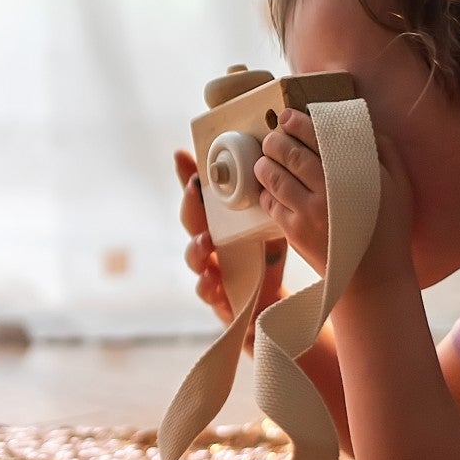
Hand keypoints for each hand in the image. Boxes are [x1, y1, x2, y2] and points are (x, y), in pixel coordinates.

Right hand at [175, 149, 286, 347]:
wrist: (276, 303)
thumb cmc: (267, 260)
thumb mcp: (269, 227)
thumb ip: (265, 203)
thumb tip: (275, 166)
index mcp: (220, 222)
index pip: (199, 196)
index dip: (188, 176)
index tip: (183, 155)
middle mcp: (209, 244)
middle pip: (191, 222)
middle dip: (190, 205)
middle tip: (195, 190)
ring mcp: (209, 269)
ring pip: (193, 257)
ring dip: (195, 248)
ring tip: (205, 242)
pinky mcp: (216, 297)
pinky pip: (205, 291)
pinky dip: (206, 286)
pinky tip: (212, 279)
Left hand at [254, 109, 413, 292]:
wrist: (374, 278)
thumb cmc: (389, 230)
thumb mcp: (399, 186)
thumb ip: (384, 151)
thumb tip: (362, 125)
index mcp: (352, 174)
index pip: (316, 137)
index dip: (297, 122)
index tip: (289, 116)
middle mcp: (325, 191)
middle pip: (288, 153)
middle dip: (275, 139)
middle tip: (275, 134)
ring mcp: (306, 212)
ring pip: (273, 176)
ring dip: (265, 162)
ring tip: (267, 158)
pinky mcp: (292, 231)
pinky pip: (270, 203)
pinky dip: (266, 190)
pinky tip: (270, 187)